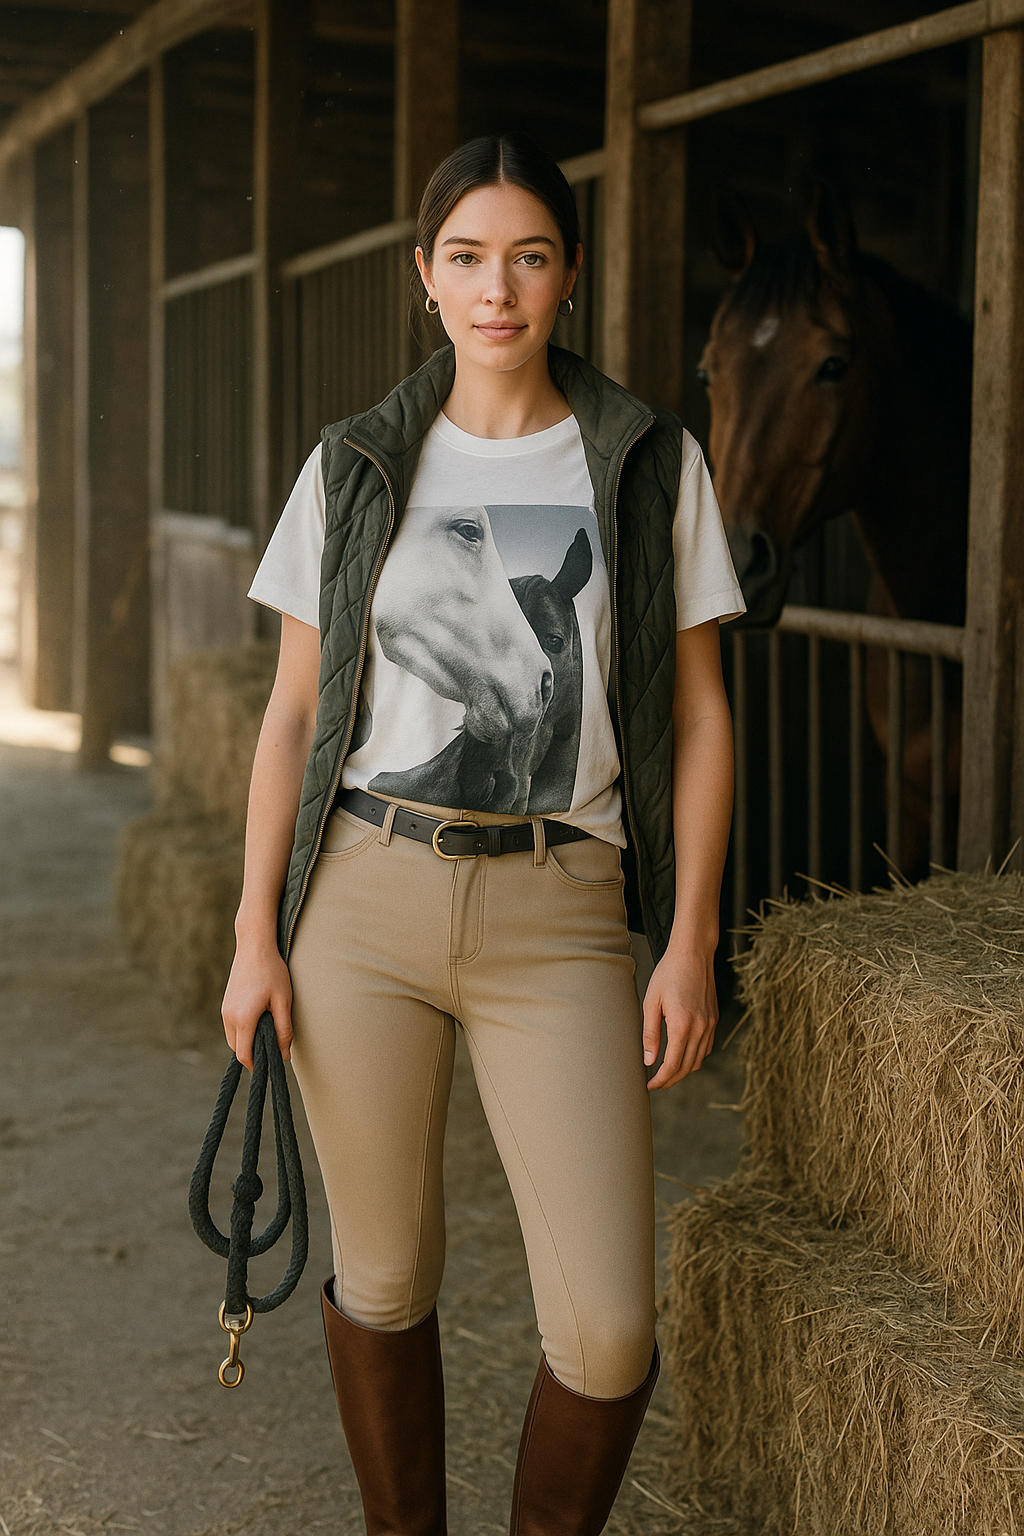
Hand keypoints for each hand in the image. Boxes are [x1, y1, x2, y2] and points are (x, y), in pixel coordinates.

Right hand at [221, 938, 293, 1070]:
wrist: (254, 946)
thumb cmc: (272, 971)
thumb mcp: (283, 1001)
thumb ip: (283, 1029)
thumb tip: (284, 1054)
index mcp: (243, 1018)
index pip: (244, 1054)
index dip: (255, 1065)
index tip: (268, 1066)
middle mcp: (229, 1016)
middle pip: (237, 1049)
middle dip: (252, 1054)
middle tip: (272, 1050)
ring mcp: (225, 1010)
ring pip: (233, 1038)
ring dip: (247, 1042)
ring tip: (268, 1034)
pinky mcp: (225, 1003)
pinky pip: (232, 1027)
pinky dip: (242, 1031)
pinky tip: (259, 1022)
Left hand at [641, 944, 717, 1089]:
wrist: (693, 953)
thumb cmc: (668, 973)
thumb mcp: (651, 1002)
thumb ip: (650, 1034)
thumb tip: (649, 1060)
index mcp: (682, 1025)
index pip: (672, 1065)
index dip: (661, 1079)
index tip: (650, 1085)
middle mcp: (700, 1028)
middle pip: (687, 1067)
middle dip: (671, 1080)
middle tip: (657, 1084)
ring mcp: (710, 1024)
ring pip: (699, 1060)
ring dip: (683, 1071)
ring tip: (668, 1073)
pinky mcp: (714, 1019)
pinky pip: (706, 1047)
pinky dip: (695, 1057)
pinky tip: (683, 1055)